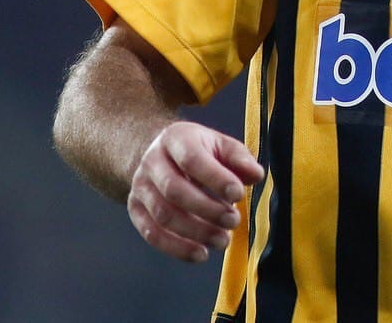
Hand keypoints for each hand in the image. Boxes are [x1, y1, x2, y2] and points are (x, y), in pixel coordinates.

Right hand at [126, 121, 264, 262]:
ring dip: (195, 232)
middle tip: (234, 221)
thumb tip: (256, 176)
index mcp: (176, 138)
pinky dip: (177, 248)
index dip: (216, 178)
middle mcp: (152, 161)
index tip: (239, 194)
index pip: (192, 159)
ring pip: (163, 215)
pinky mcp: (135, 209)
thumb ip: (240, 159)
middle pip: (174, 190)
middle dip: (207, 209)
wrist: (160, 155)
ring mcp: (140, 186)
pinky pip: (152, 233)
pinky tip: (200, 254)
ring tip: (222, 241)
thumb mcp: (221, 145)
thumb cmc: (199, 151)